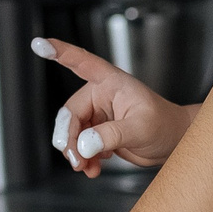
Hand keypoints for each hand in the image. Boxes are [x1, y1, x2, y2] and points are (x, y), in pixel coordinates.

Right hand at [36, 39, 194, 176]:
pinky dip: (82, 159)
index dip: (60, 52)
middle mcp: (100, 95)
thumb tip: (83, 145)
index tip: (39, 43)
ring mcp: (98, 115)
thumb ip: (111, 135)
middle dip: (69, 139)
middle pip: (69, 114)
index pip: (82, 62)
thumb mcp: (139, 129)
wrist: (173, 143)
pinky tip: (93, 169)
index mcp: (111, 82)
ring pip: (71, 132)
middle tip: (77, 160)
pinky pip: (79, 144)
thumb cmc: (164, 125)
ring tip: (87, 168)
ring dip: (75, 153)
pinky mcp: (98, 132)